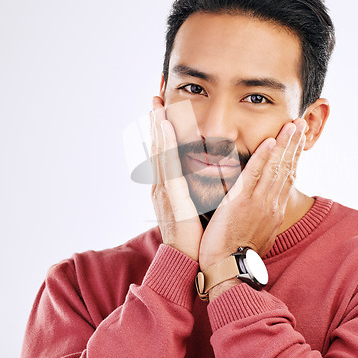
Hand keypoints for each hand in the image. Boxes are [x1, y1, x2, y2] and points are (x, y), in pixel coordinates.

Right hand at [150, 96, 202, 260]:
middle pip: (158, 148)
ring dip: (158, 127)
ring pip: (160, 151)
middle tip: (155, 99)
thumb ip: (194, 192)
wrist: (187, 258)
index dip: (162, 133)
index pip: (164, 154)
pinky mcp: (171, 194)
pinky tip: (165, 127)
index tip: (162, 112)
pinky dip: (165, 143)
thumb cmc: (194, 236)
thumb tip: (202, 178)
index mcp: (168, 188)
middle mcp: (162, 185)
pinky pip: (168, 163)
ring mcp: (164, 189)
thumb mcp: (193, 209)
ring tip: (157, 105)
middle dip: (156, 123)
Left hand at [198, 118, 306, 270]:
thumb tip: (265, 211)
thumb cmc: (238, 254)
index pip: (288, 179)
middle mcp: (273, 204)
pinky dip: (264, 157)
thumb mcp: (259, 236)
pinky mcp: (243, 202)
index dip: (293, 158)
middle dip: (294, 145)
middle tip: (301, 125)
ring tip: (292, 125)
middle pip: (287, 169)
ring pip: (276, 168)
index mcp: (275, 211)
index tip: (297, 143)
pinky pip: (255, 174)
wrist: (228, 269)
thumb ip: (263, 219)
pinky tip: (270, 141)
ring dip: (285, 144)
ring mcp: (260, 203)